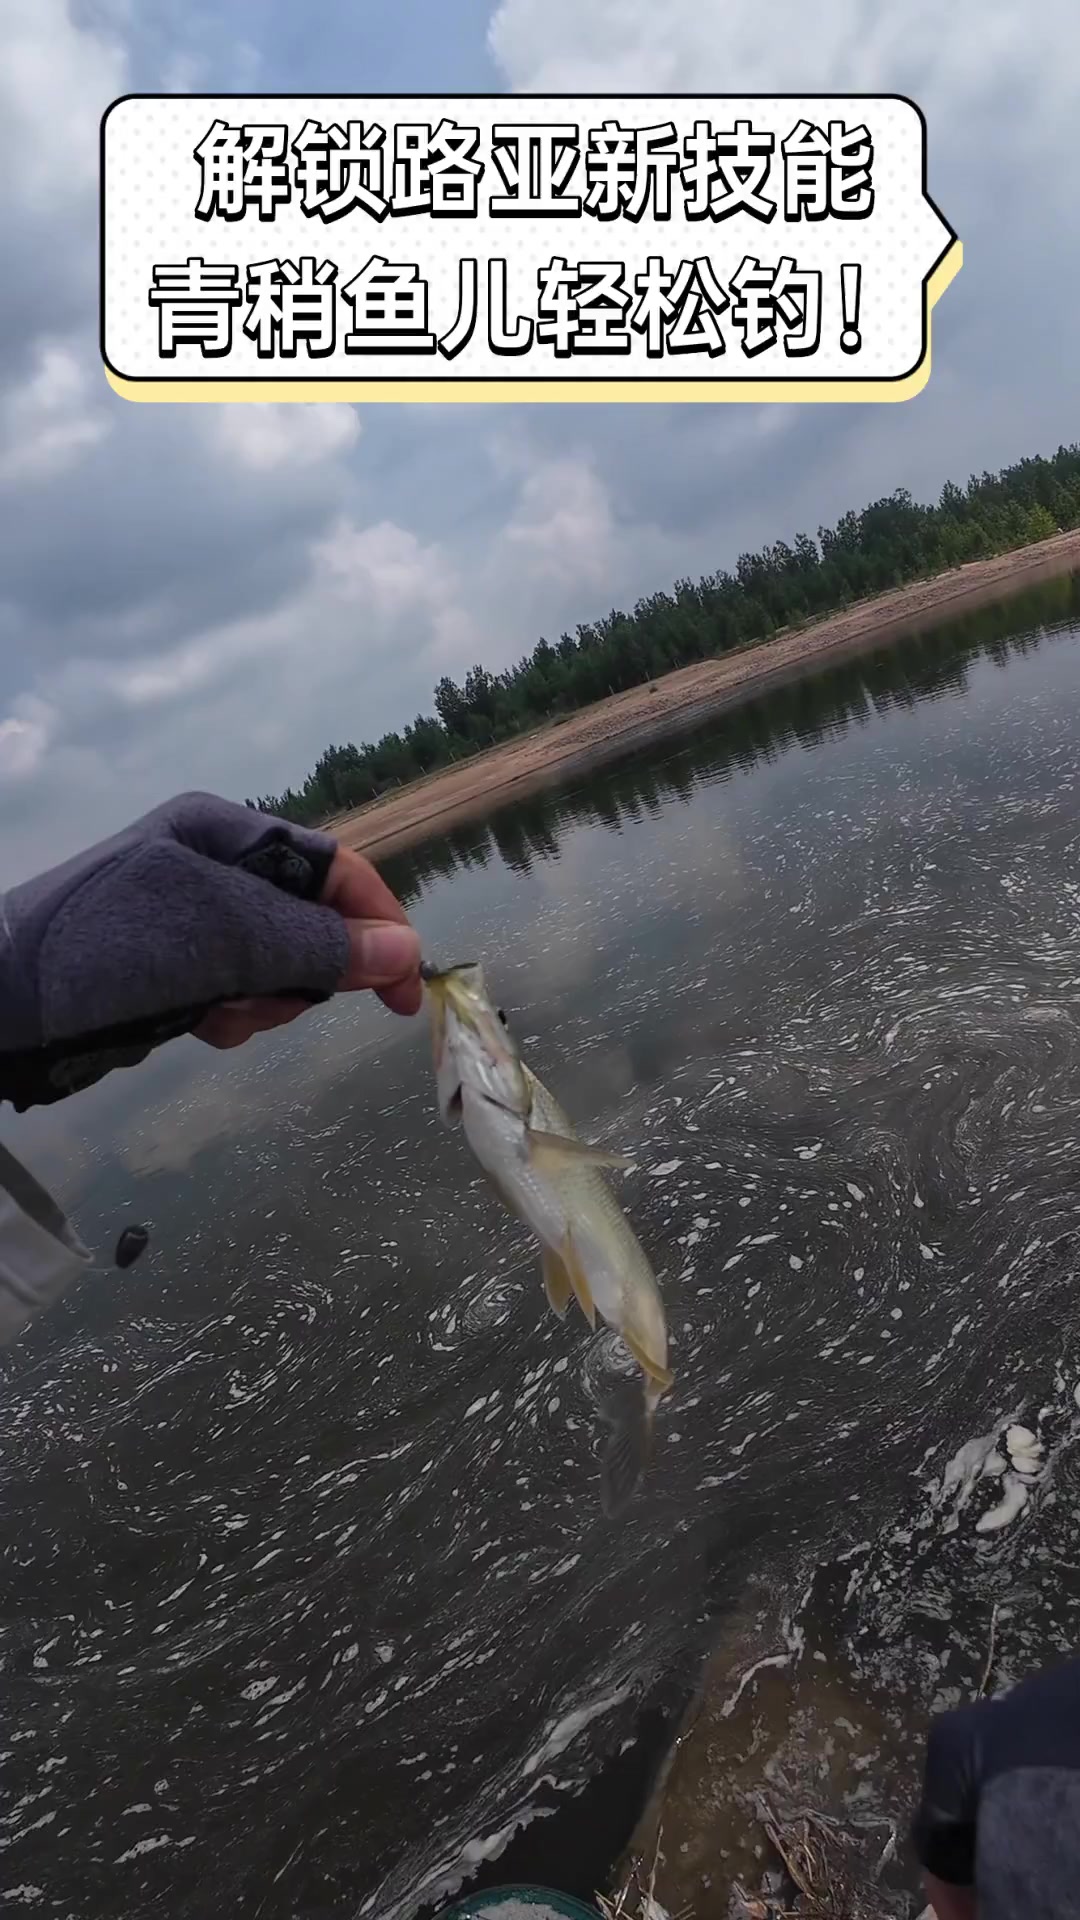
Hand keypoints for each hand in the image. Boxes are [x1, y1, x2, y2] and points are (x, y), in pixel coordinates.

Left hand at [0, 791, 422, 1109]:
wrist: (1, 1001)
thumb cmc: (111, 949)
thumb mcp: (223, 938)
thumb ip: (317, 946)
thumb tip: (407, 954)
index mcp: (223, 830)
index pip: (334, 868)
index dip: (378, 924)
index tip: (405, 991)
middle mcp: (212, 865)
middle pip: (311, 922)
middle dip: (303, 972)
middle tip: (270, 1000)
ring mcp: (191, 918)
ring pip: (278, 966)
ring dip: (264, 1002)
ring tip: (219, 1013)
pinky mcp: (174, 966)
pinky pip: (238, 991)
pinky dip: (232, 1015)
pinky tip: (198, 1024)